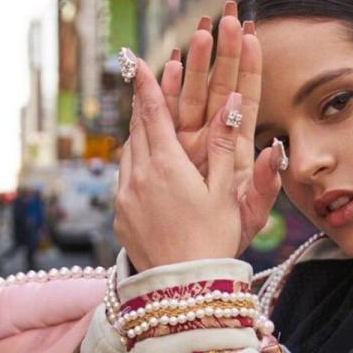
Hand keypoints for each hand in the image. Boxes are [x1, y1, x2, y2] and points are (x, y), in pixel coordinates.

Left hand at [114, 45, 281, 270]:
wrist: (183, 289)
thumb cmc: (212, 241)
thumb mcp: (225, 192)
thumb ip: (223, 146)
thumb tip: (231, 104)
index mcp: (166, 165)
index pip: (152, 114)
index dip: (147, 86)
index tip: (139, 63)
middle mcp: (138, 176)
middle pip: (136, 130)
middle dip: (142, 107)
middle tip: (143, 86)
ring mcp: (125, 198)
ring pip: (127, 154)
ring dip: (138, 137)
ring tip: (147, 126)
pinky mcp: (120, 217)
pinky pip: (124, 180)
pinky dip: (134, 166)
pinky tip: (146, 170)